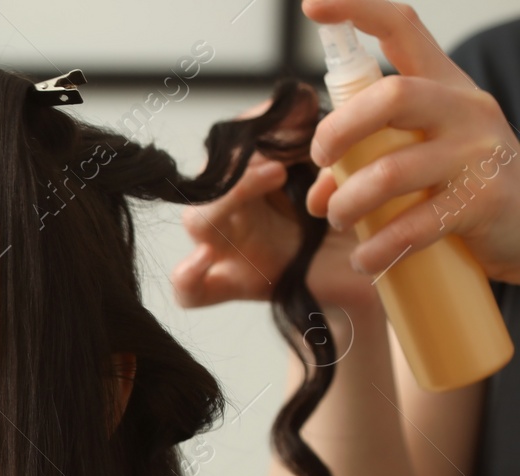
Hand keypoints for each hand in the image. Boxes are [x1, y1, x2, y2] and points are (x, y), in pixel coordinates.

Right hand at [172, 92, 380, 315]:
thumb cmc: (358, 221)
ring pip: (199, 219)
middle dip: (246, 157)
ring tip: (275, 175)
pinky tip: (202, 260)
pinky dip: (187, 276)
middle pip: (212, 175)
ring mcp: (230, 248)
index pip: (234, 142)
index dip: (256, 124)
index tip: (297, 111)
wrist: (373, 273)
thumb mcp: (346, 169)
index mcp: (258, 177)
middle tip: (287, 153)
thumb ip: (317, 137)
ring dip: (229, 195)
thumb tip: (298, 99)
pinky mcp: (232, 285)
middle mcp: (238, 208)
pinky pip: (191, 290)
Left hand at [303, 0, 519, 284]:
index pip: (403, 28)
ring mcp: (477, 153)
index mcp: (443, 84)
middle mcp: (463, 108)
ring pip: (390, 171)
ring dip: (347, 202)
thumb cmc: (462, 182)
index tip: (313, 6)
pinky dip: (379, 248)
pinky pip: (415, 225)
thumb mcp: (418, 153)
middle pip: (390, 96)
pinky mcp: (483, 201)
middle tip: (319, 159)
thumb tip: (315, 192)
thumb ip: (363, 161)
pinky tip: (368, 259)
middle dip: (338, 129)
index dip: (357, 11)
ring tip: (338, 219)